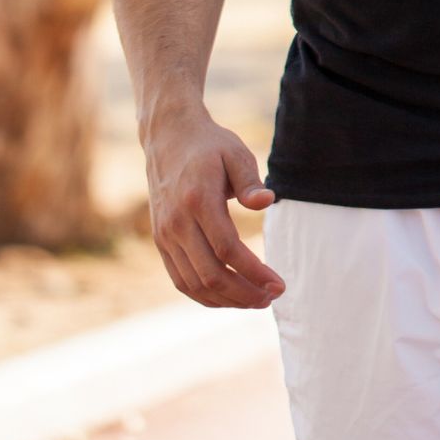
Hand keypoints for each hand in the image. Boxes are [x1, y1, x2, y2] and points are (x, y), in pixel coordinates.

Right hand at [144, 106, 282, 308]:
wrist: (167, 139)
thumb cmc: (209, 146)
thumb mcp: (235, 153)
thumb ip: (250, 180)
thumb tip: (267, 202)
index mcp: (197, 201)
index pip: (227, 249)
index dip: (254, 272)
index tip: (279, 284)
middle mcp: (176, 223)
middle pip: (210, 274)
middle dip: (244, 293)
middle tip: (272, 297)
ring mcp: (165, 235)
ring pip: (193, 283)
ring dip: (226, 299)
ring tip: (256, 301)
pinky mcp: (161, 242)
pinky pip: (180, 279)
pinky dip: (205, 295)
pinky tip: (229, 297)